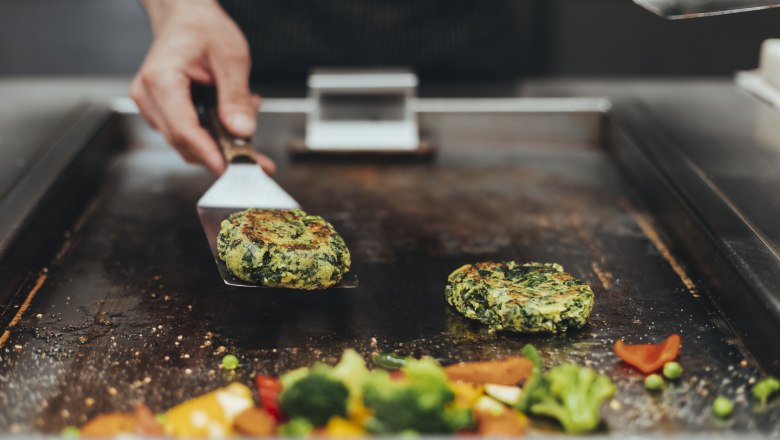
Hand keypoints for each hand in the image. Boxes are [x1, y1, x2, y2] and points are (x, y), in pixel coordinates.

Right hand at [131, 0, 274, 175]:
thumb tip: (242, 131)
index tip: (231, 168)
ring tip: (245, 110)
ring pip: (188, 143)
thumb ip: (236, 97)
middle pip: (186, 143)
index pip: (184, 129)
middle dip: (223, 151)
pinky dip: (213, 133)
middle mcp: (149, 97)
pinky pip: (189, 135)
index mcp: (161, 79)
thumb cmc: (203, 30)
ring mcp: (152, 108)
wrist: (186, 18)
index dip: (209, 153)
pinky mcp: (161, 114)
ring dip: (220, 140)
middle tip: (258, 155)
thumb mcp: (231, 58)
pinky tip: (228, 113)